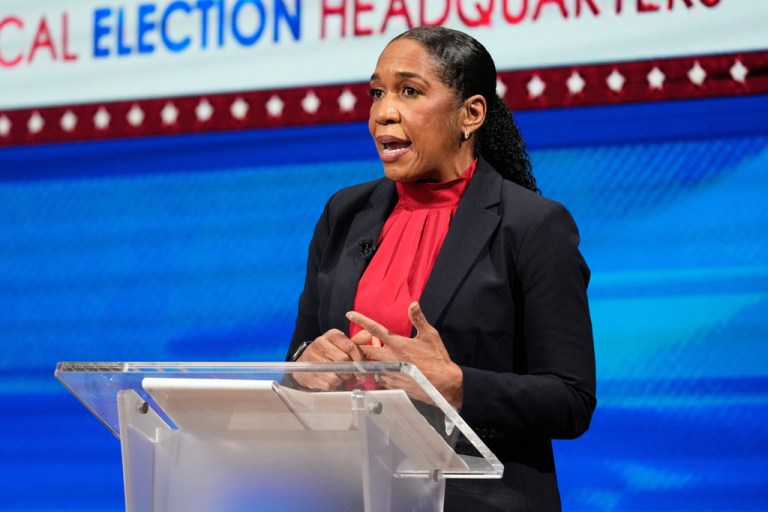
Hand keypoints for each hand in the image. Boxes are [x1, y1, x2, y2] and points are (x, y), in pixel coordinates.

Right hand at [292, 329, 365, 390]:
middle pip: (343, 360)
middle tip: (352, 374)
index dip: (359, 358)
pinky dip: (333, 385)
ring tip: (340, 376)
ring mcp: (312, 358)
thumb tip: (370, 334)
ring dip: (341, 379)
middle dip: (350, 370)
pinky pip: (328, 384)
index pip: (350, 346)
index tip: (363, 367)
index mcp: (332, 335)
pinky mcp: (308, 372)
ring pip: (335, 375)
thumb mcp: (342, 343)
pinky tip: (331, 380)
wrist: (307, 362)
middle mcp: (320, 343)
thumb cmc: (330, 352)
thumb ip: (357, 341)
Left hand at [346, 302, 463, 408]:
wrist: (444, 384)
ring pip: (370, 365)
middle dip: (358, 346)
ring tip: (371, 358)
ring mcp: (389, 372)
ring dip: (368, 361)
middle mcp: (390, 358)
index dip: (360, 320)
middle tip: (357, 343)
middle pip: (364, 350)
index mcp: (397, 343)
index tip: (349, 315)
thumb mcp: (430, 335)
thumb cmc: (437, 357)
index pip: (374, 329)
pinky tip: (385, 371)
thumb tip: (413, 303)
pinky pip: (379, 378)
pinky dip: (379, 373)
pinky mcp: (392, 385)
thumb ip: (418, 319)